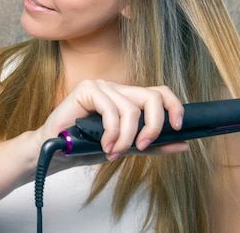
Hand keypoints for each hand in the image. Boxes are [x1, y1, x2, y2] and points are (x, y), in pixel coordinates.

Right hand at [37, 80, 185, 161]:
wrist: (55, 152)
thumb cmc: (85, 147)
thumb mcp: (127, 148)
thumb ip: (152, 145)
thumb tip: (184, 144)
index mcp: (128, 98)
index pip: (160, 93)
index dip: (174, 106)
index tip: (178, 127)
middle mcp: (117, 89)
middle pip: (152, 97)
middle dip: (154, 126)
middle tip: (142, 147)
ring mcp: (102, 86)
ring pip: (132, 110)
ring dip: (125, 138)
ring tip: (113, 152)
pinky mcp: (87, 89)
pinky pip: (111, 110)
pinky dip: (111, 133)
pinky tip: (104, 145)